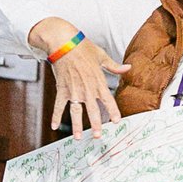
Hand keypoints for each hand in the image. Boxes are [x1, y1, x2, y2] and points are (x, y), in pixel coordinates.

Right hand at [31, 16, 130, 139]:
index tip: (116, 121)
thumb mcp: (102, 56)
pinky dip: (55, 115)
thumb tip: (128, 68)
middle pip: (93, 110)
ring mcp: (73, 90)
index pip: (108, 100)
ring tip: (77, 138)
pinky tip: (53, 126)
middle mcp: (87, 89)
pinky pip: (59, 105)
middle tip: (97, 136)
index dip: (113, 111)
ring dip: (76, 125)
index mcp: (98, 81)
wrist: (64, 43)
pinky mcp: (62, 89)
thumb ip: (114, 66)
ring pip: (76, 111)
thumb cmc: (83, 48)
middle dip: (96, 124)